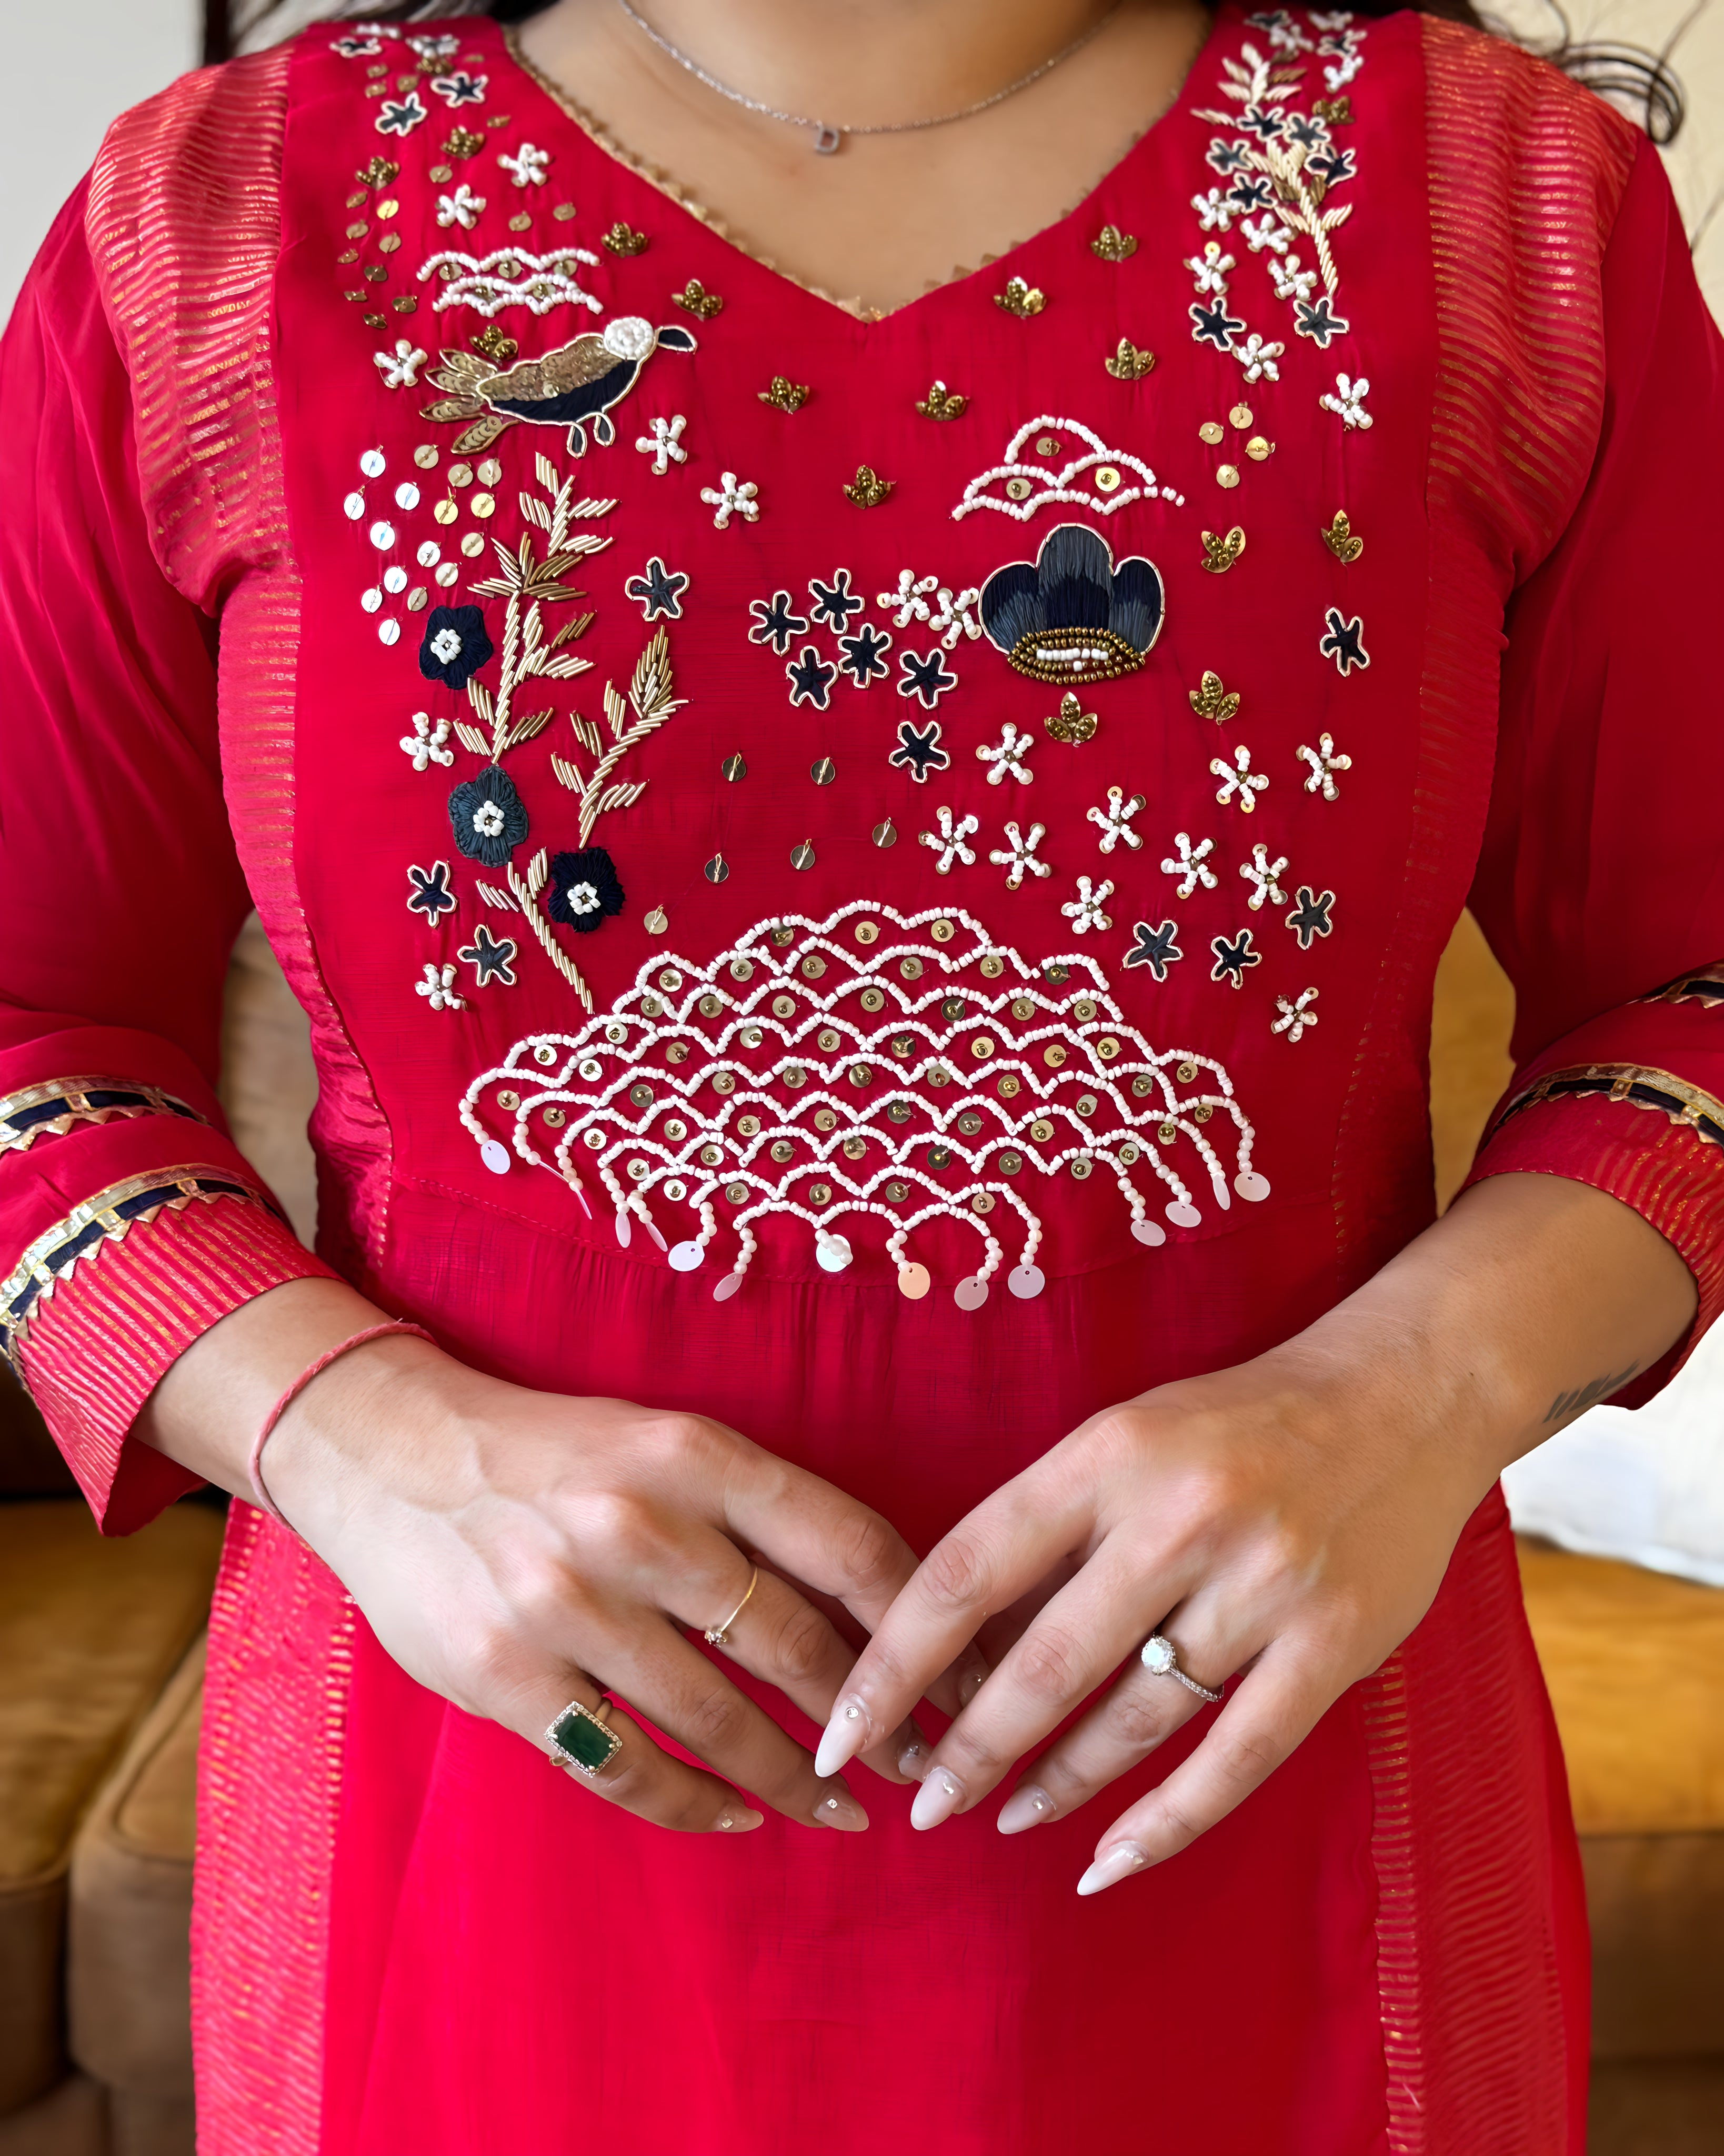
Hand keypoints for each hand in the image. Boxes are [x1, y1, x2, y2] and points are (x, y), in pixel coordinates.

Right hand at [144, 1282, 964, 1837]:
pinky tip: (734, 1814)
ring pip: (718, 1719)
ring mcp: (566, 1605)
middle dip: (872, 1719)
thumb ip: (754, 1513)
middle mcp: (637, 1523)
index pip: (846, 1542)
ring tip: (841, 1806)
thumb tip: (876, 1604)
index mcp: (692, 1453)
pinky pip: (626, 1767)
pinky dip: (693, 1803)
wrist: (390, 1453)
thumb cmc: (554, 1454)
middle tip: (918, 1761)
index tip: (963, 1675)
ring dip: (794, 1777)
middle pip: (794, 1642)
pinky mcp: (505, 1676)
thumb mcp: (662, 1444)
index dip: (920, 1622)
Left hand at [812, 1358, 1483, 1885]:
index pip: (967, 1570)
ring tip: (1006, 1816)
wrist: (1405, 1394)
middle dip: (967, 1750)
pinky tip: (1108, 1860)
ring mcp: (1263, 1583)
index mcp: (1106, 1454)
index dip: (893, 1661)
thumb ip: (1050, 1531)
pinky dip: (1164, 1823)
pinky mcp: (1332, 1644)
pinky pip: (1233, 1759)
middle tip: (922, 1803)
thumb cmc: (1237, 1424)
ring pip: (1131, 1717)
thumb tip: (957, 1649)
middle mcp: (1179, 1516)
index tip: (843, 1726)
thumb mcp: (1125, 1439)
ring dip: (1057, 1783)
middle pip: (1042, 1663)